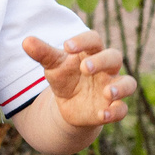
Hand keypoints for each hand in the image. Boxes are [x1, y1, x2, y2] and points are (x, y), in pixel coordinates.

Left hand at [23, 31, 137, 128]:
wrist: (69, 105)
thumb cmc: (65, 78)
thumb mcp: (53, 66)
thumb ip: (42, 53)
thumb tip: (26, 41)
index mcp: (92, 52)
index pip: (94, 39)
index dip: (83, 40)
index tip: (67, 46)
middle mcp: (106, 69)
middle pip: (114, 57)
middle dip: (102, 61)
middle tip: (85, 68)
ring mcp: (112, 87)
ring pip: (128, 83)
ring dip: (121, 87)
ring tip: (107, 93)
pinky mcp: (113, 108)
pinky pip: (122, 109)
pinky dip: (115, 112)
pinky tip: (102, 115)